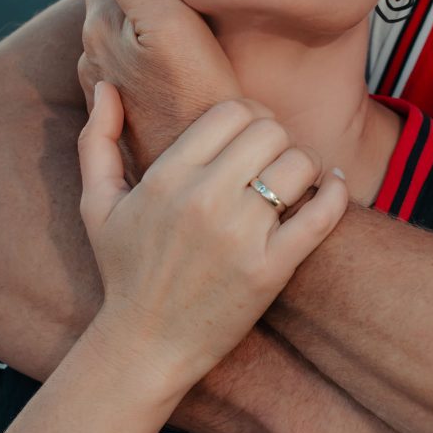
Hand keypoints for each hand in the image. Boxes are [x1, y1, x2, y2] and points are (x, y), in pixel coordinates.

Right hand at [77, 84, 347, 395]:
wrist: (144, 347)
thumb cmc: (124, 271)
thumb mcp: (97, 204)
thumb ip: (97, 139)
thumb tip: (106, 85)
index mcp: (167, 177)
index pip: (233, 111)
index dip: (251, 115)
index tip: (252, 135)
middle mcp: (204, 200)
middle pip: (270, 131)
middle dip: (278, 138)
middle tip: (275, 158)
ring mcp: (241, 236)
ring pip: (299, 164)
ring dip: (306, 165)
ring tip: (297, 179)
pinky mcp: (271, 270)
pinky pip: (322, 214)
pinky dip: (336, 192)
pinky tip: (333, 187)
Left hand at [79, 0, 239, 179]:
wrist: (214, 170)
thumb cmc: (200, 96)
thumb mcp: (169, 24)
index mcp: (101, 26)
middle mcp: (96, 54)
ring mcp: (114, 82)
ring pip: (122, 21)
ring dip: (141, 0)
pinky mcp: (134, 105)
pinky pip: (134, 53)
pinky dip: (148, 34)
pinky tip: (174, 37)